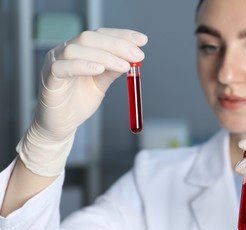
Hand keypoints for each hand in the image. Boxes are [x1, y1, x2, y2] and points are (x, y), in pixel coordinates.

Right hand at [17, 28, 147, 176]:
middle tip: (137, 55)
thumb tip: (132, 58)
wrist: (61, 124)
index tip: (142, 40)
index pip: (101, 34)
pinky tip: (99, 69)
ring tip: (124, 66)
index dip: (122, 35)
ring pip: (77, 50)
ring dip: (104, 56)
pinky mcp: (48, 78)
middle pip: (90, 38)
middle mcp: (65, 51)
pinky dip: (82, 66)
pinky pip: (62, 67)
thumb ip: (112, 70)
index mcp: (80, 50)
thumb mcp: (101, 83)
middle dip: (117, 45)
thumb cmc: (78, 102)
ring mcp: (54, 62)